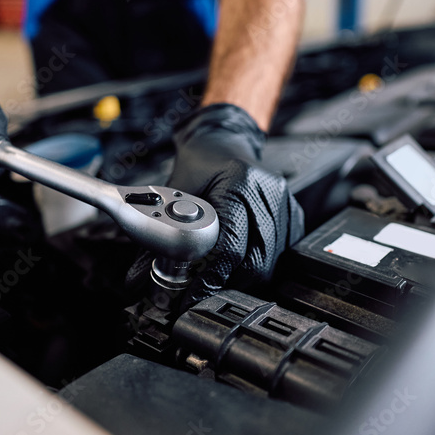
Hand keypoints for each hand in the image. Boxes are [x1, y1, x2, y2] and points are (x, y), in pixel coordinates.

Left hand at [168, 103, 303, 306]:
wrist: (224, 140)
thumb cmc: (201, 163)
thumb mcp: (176, 191)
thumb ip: (161, 232)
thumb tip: (141, 274)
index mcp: (239, 183)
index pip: (230, 245)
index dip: (212, 277)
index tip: (194, 295)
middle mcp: (267, 192)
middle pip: (256, 260)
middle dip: (229, 283)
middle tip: (204, 293)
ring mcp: (285, 203)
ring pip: (271, 262)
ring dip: (245, 278)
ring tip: (220, 281)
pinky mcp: (293, 213)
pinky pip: (283, 253)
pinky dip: (261, 266)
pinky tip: (242, 265)